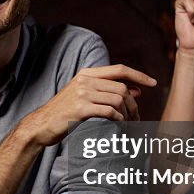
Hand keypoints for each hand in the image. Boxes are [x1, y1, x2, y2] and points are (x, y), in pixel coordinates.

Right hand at [23, 64, 156, 146]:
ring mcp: (82, 93)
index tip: (153, 83)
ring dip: (128, 114)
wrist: (41, 125)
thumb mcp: (84, 96)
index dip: (138, 75)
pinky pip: (109, 111)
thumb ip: (107, 90)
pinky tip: (118, 125)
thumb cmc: (64, 112)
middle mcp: (85, 80)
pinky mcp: (80, 108)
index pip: (119, 69)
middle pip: (122, 87)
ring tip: (129, 124)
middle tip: (138, 117)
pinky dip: (119, 119)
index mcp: (86, 73)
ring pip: (118, 100)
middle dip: (135, 104)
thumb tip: (135, 90)